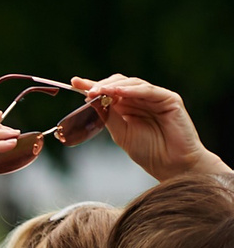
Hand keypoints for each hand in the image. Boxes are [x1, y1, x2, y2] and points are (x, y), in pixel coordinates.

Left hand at [75, 75, 229, 182]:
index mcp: (127, 107)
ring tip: (98, 91)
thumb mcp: (121, 133)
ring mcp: (155, 98)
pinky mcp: (169, 99)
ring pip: (133, 84)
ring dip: (114, 86)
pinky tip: (118, 92)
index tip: (74, 82)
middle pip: (119, 83)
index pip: (108, 92)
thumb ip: (109, 116)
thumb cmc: (148, 151)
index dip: (92, 85)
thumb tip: (91, 100)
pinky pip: (149, 91)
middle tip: (87, 91)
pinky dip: (133, 90)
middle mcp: (141, 99)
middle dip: (101, 85)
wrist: (172, 165)